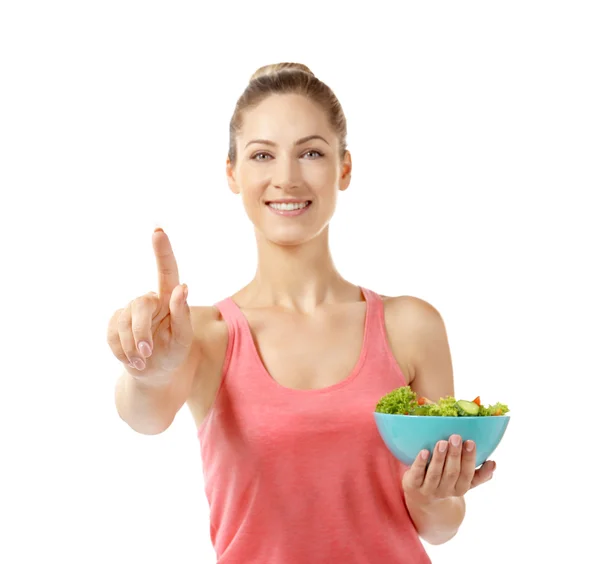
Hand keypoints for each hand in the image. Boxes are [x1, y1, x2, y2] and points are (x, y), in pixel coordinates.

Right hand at [106, 228, 193, 385]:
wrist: (153, 374)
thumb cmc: (174, 354)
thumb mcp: (184, 338)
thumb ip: (182, 314)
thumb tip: (182, 287)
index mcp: (170, 299)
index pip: (167, 271)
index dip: (162, 251)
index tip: (158, 231)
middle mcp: (150, 300)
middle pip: (139, 304)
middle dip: (141, 331)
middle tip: (147, 351)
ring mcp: (130, 311)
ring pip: (123, 321)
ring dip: (132, 345)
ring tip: (143, 359)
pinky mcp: (115, 323)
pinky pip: (112, 334)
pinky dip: (122, 351)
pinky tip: (133, 359)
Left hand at [402, 434, 495, 505]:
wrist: (422, 499)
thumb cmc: (446, 482)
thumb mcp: (464, 481)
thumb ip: (479, 474)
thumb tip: (494, 464)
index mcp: (460, 488)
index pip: (467, 475)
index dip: (469, 459)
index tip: (471, 442)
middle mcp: (445, 490)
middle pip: (452, 473)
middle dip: (455, 455)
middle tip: (456, 437)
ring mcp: (428, 489)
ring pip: (435, 474)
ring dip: (439, 458)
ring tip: (442, 442)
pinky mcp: (412, 485)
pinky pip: (417, 474)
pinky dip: (420, 463)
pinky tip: (423, 451)